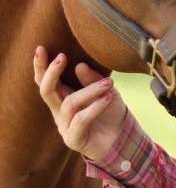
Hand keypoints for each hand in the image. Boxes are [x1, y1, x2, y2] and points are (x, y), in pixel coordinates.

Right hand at [33, 45, 126, 162]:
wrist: (122, 139)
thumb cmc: (110, 112)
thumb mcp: (105, 90)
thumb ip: (93, 79)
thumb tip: (79, 65)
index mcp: (63, 97)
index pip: (46, 81)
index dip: (41, 66)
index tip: (41, 48)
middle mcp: (60, 111)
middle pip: (46, 91)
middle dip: (51, 73)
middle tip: (62, 57)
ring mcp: (65, 126)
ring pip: (70, 103)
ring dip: (90, 90)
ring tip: (108, 83)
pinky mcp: (74, 139)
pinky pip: (81, 120)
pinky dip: (95, 107)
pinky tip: (109, 98)